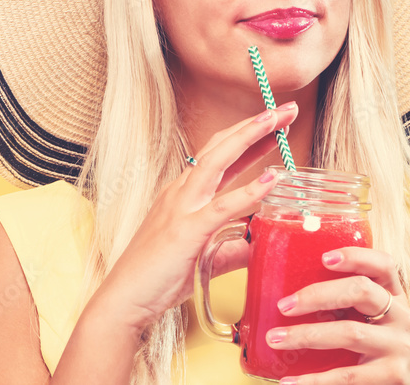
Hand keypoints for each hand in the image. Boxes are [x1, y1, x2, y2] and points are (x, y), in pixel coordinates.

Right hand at [91, 103, 298, 331]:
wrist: (123, 302)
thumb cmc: (157, 279)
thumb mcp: (202, 257)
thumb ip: (230, 248)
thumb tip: (256, 245)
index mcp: (183, 194)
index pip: (219, 155)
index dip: (247, 136)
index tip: (274, 123)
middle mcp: (181, 192)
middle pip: (220, 146)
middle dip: (254, 124)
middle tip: (286, 108)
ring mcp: (182, 208)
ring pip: (217, 161)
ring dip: (250, 137)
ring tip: (277, 120)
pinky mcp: (186, 231)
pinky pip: (223, 206)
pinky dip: (249, 190)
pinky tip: (273, 178)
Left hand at [267, 247, 409, 384]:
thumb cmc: (382, 354)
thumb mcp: (375, 324)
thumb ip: (349, 308)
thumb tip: (294, 300)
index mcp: (395, 297)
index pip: (383, 265)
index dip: (355, 256)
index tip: (324, 258)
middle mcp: (401, 316)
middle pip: (361, 291)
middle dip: (318, 295)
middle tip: (284, 305)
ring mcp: (399, 346)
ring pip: (349, 332)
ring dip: (307, 335)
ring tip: (276, 339)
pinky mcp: (394, 375)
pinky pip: (347, 375)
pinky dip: (314, 379)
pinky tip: (291, 381)